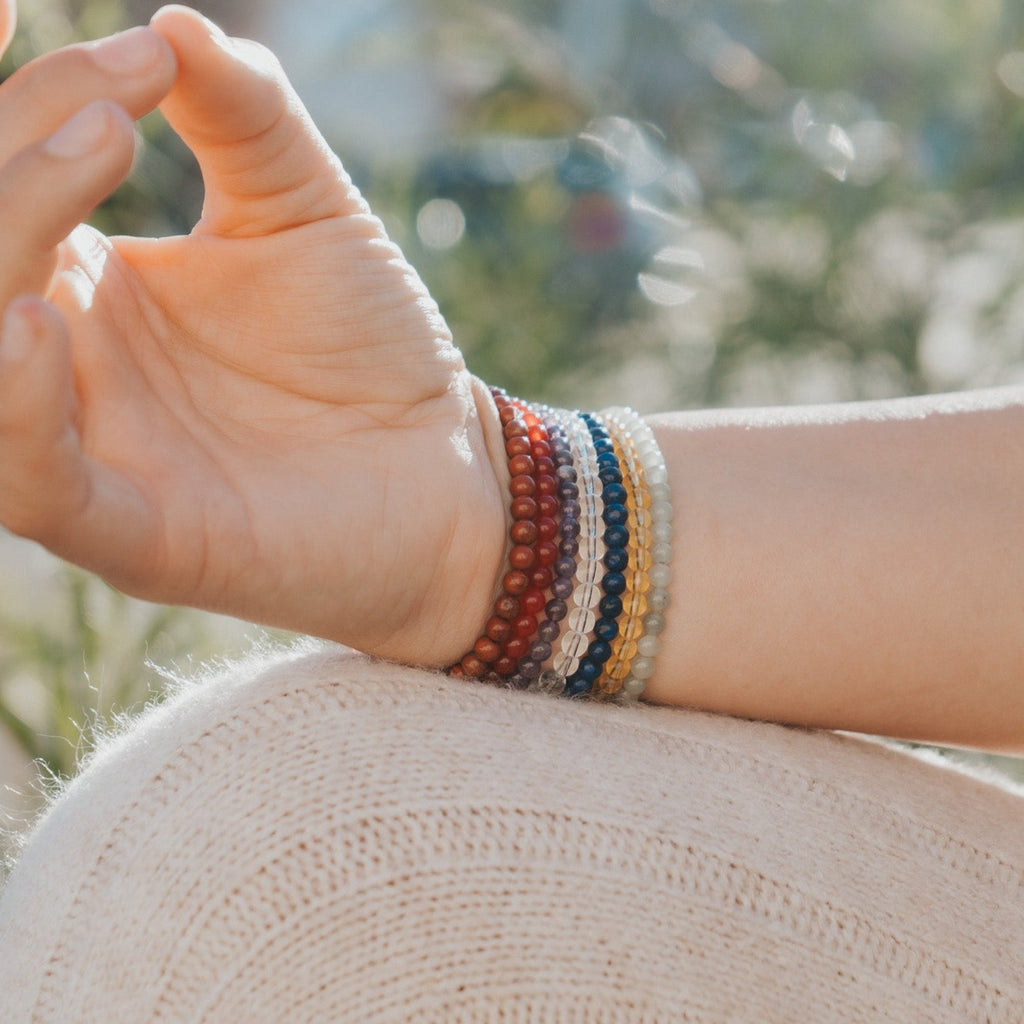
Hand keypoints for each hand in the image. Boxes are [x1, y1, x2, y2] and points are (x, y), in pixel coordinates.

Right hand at [0, 3, 505, 665]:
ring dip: (1, 238)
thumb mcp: (307, 216)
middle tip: (117, 97)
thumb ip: (243, 122)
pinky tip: (40, 317)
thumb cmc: (375, 352)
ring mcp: (92, 453)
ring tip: (97, 149)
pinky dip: (12, 401)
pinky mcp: (136, 535)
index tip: (17, 0)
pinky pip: (29, 479)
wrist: (449, 468)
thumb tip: (173, 21)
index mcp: (89, 287)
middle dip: (9, 153)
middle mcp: (64, 366)